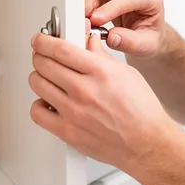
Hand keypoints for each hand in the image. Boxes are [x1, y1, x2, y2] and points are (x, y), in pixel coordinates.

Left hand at [28, 19, 179, 170]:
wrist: (146, 144)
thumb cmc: (142, 112)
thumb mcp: (127, 73)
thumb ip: (102, 56)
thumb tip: (87, 42)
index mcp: (101, 72)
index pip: (61, 49)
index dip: (43, 41)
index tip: (40, 40)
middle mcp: (85, 91)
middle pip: (45, 64)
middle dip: (40, 55)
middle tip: (43, 56)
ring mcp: (73, 112)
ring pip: (38, 84)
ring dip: (38, 76)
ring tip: (46, 77)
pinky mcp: (67, 132)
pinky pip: (37, 112)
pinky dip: (38, 104)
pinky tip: (48, 101)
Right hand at [85, 0, 166, 56]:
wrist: (148, 37)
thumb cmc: (151, 37)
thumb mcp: (147, 45)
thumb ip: (131, 41)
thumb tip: (111, 37)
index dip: (111, 7)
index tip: (97, 19)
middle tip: (83, 9)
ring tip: (81, 14)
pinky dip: (82, 1)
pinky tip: (82, 15)